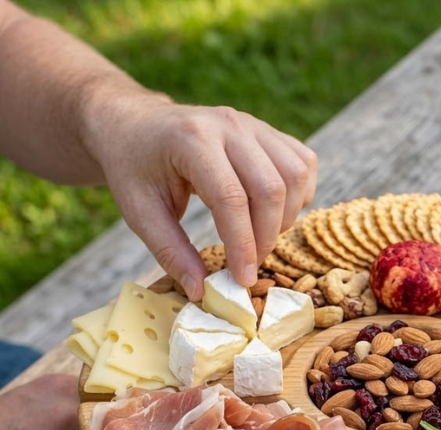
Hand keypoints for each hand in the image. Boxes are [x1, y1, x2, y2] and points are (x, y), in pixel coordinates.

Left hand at [90, 97, 316, 300]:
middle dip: (266, 238)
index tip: (241, 279)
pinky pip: (303, 164)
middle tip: (248, 264)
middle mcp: (229, 125)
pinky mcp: (268, 132)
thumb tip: (202, 292)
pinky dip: (299, 195)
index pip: (232, 199)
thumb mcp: (139, 213)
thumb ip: (172, 252)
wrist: (136, 124)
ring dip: (286, 218)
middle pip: (271, 189)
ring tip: (259, 237)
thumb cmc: (135, 169)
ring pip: (295, 177)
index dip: (242, 245)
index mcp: (192, 140)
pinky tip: (274, 212)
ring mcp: (253, 124)